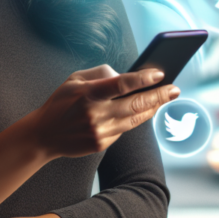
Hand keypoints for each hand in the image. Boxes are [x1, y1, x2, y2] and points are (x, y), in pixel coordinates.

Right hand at [33, 65, 179, 159]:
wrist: (44, 135)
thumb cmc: (60, 102)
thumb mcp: (74, 80)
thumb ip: (100, 74)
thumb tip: (126, 76)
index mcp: (88, 93)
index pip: (122, 84)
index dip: (144, 78)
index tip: (160, 74)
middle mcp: (96, 114)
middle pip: (136, 104)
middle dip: (159, 96)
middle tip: (175, 89)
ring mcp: (100, 131)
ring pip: (135, 119)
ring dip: (152, 108)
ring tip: (163, 99)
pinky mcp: (101, 144)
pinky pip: (124, 130)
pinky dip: (133, 119)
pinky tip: (140, 111)